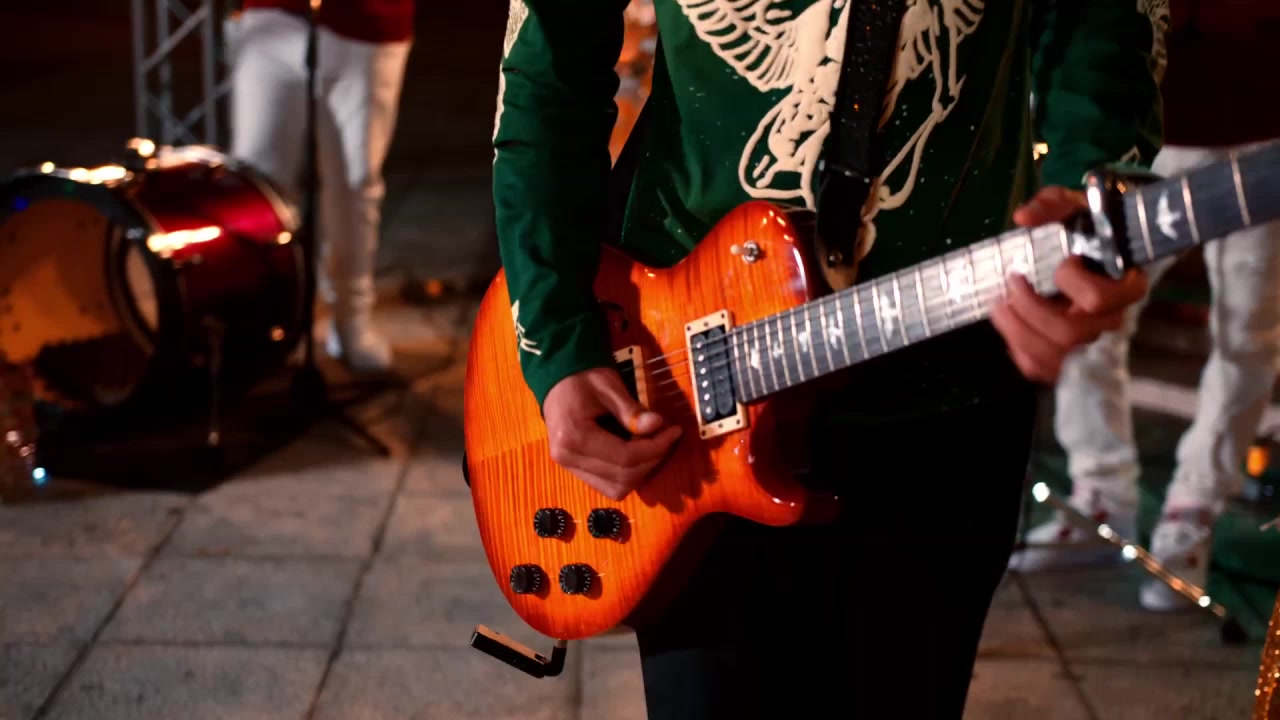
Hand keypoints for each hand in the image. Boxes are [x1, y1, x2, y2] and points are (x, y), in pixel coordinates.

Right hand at [542, 367, 682, 500]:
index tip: (674, 431)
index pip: (625, 458)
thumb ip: (631, 410)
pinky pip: (606, 484)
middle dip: (652, 460)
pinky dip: (627, 474)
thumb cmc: (583, 377)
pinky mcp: (573, 469)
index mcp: (574, 435)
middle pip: (622, 477)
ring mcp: (568, 467)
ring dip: (641, 471)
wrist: (556, 377)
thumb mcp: (609, 386)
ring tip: (653, 446)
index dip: (656, 448)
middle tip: (667, 437)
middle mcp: (568, 458)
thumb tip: (658, 425)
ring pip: (616, 488)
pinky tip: (637, 453)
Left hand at [990, 186, 1148, 382]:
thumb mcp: (1071, 206)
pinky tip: (1007, 324)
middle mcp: (1111, 318)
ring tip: (999, 304)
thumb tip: (1023, 217)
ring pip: (1053, 356)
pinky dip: (1018, 349)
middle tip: (1010, 284)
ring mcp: (1089, 339)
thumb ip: (1051, 205)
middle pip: (1069, 334)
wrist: (1089, 248)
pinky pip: (1041, 368)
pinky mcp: (1067, 353)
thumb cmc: (1083, 227)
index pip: (1097, 299)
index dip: (1070, 282)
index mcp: (1124, 284)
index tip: (1059, 261)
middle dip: (1029, 310)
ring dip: (1016, 330)